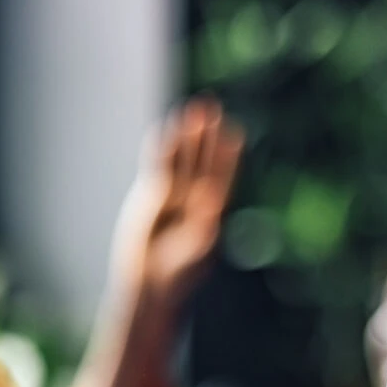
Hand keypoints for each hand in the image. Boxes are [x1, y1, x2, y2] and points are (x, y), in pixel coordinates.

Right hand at [114, 99, 243, 304]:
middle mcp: (195, 197)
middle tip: (212, 106)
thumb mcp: (197, 248)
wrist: (151, 280)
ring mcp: (173, 194)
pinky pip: (157, 167)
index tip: (235, 132)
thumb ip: (206, 225)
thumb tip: (215, 204)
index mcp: (212, 209)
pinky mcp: (151, 195)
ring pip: (180, 158)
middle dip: (207, 134)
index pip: (222, 174)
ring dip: (185, 135)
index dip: (228, 154)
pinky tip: (165, 130)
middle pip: (202, 159)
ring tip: (191, 109)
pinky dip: (162, 150)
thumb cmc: (179, 270)